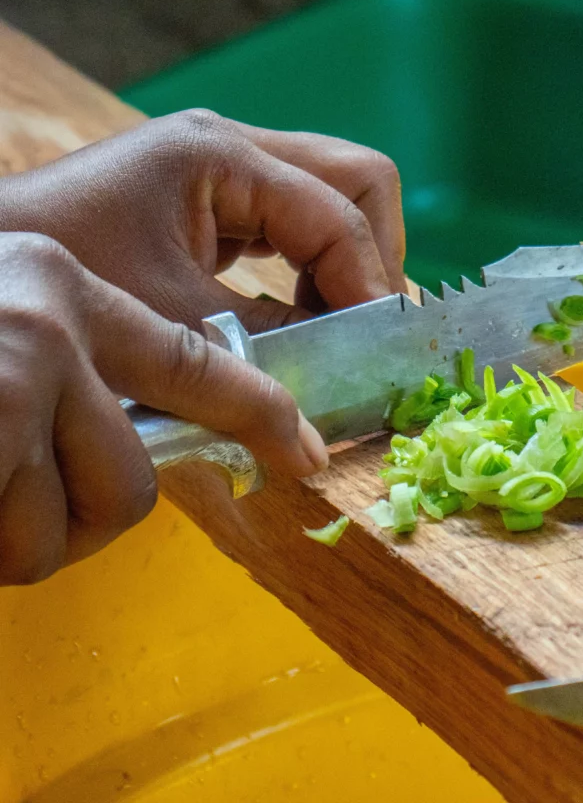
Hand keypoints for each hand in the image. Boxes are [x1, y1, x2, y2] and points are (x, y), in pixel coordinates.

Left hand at [0, 110, 406, 332]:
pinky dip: (312, 268)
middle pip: (355, 180)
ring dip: (346, 263)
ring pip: (333, 195)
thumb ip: (263, 341)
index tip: (374, 350)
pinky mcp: (216, 196)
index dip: (367, 283)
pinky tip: (300, 317)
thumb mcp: (167, 318)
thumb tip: (334, 379)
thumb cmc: (60, 276)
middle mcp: (232, 145)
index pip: (336, 211)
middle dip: (373, 256)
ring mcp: (225, 166)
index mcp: (221, 155)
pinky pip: (294, 220)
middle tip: (367, 329)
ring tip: (337, 330)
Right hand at [0, 233, 327, 585]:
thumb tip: (158, 430)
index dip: (258, 415)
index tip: (308, 454)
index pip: (195, 360)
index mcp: (67, 284)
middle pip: (145, 469)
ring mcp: (19, 374)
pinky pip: (33, 543)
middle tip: (23, 492)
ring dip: (38, 527)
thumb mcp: (15, 320)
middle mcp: (55, 321)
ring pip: (102, 509)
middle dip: (96, 501)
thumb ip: (94, 358)